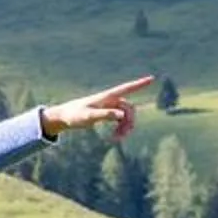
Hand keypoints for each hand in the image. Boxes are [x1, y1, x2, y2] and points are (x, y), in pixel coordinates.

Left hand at [41, 76, 155, 141]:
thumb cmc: (75, 115)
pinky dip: (120, 129)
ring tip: (116, 139)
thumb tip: (122, 115)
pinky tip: (115, 137)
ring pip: (126, 116)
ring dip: (125, 127)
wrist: (64, 117)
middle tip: (121, 137)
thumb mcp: (88, 116)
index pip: (126, 88)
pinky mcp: (107, 113)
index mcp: (106, 97)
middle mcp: (110, 100)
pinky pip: (120, 120)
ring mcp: (110, 106)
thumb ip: (105, 115)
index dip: (139, 84)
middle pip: (129, 108)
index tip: (152, 78)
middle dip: (129, 122)